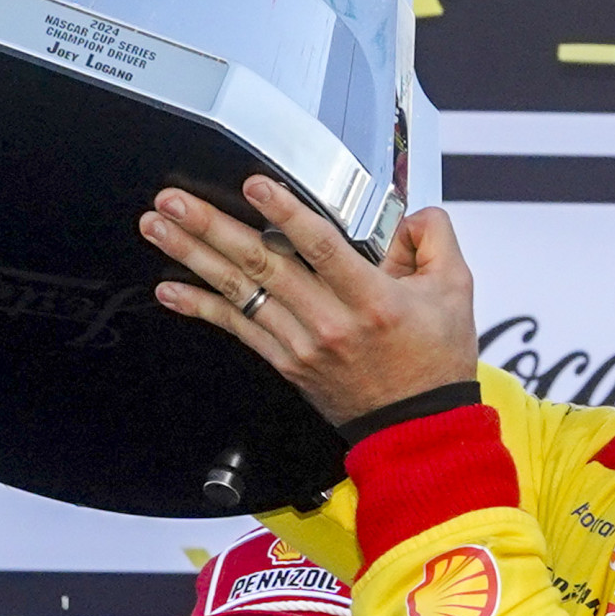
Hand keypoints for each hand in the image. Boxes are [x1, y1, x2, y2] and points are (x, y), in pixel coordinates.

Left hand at [143, 176, 478, 426]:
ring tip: (158, 228)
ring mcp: (302, 344)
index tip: (255, 185)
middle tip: (174, 201)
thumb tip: (410, 213)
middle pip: (262, 265)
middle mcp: (330, 322)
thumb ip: (434, 239)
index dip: (285, 214)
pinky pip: (237, 329)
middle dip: (212, 228)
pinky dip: (200, 307)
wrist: (419, 429)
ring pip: (239, 292)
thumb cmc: (434, 362)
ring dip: (193, 257)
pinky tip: (169, 289)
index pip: (320, 248)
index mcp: (372, 299)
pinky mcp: (286, 362)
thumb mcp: (455, 290)